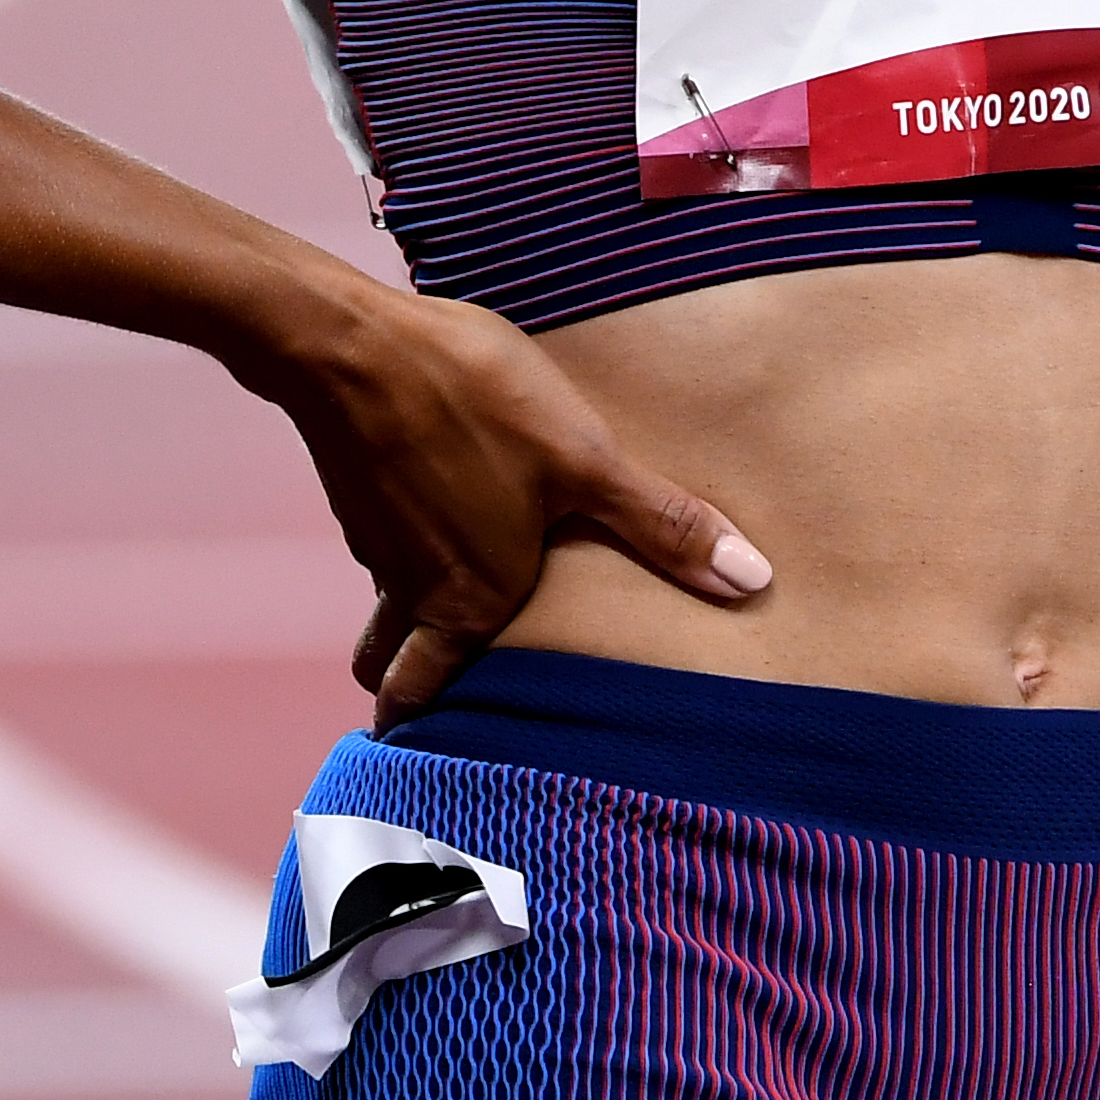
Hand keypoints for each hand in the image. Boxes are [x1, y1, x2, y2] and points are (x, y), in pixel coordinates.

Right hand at [256, 281, 769, 720]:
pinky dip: (403, 546)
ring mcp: (375, 539)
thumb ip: (661, 526)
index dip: (427, 731)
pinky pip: (381, 543)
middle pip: (390, 668)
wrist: (350, 340)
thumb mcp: (584, 462)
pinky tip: (438, 510)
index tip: (441, 758)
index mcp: (467, 602)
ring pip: (386, 605)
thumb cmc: (472, 400)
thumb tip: (750, 583)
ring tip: (443, 618)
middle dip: (404, 694)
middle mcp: (412, 587)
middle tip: (424, 711)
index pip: (422, 697)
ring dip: (404, 622)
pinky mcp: (359, 488)